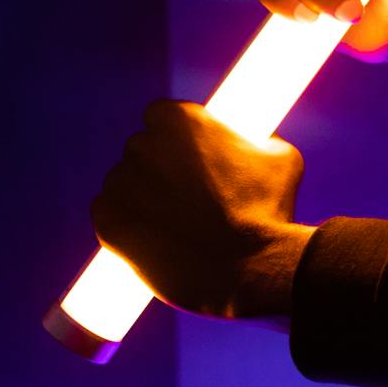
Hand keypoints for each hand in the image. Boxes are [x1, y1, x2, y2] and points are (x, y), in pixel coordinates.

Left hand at [90, 101, 311, 323]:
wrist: (251, 269)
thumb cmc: (270, 210)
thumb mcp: (280, 156)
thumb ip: (256, 138)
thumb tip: (252, 139)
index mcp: (179, 119)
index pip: (161, 117)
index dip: (176, 140)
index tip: (192, 160)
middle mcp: (143, 144)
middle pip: (141, 151)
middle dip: (159, 169)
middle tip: (187, 197)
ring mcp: (121, 184)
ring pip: (123, 184)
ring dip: (140, 197)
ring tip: (175, 224)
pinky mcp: (107, 222)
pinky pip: (107, 215)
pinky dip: (123, 224)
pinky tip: (152, 237)